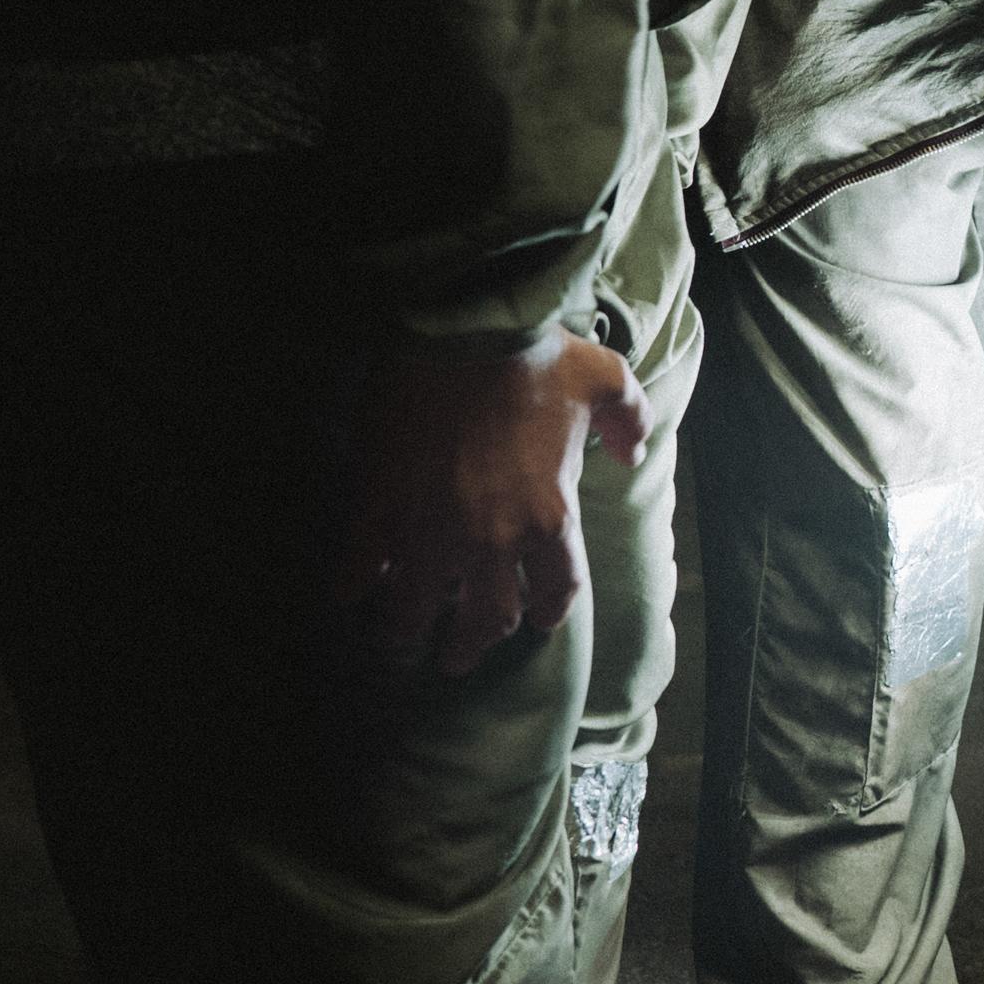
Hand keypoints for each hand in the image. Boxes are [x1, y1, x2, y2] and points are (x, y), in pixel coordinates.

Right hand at [332, 331, 648, 675]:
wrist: (459, 329)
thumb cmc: (534, 356)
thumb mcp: (604, 380)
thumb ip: (629, 420)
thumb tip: (634, 452)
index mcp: (549, 518)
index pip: (556, 591)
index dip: (546, 612)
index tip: (535, 621)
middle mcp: (491, 540)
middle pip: (485, 619)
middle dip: (471, 643)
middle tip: (458, 655)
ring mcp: (429, 530)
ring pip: (413, 611)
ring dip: (406, 632)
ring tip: (399, 641)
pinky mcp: (377, 509)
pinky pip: (357, 567)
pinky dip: (351, 587)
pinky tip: (348, 596)